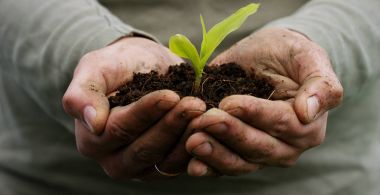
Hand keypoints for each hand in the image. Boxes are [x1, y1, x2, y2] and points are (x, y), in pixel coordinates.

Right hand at [62, 37, 205, 179]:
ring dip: (188, 136)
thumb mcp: (95, 68)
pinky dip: (197, 146)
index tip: (170, 95)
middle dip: (171, 125)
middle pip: (144, 149)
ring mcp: (141, 168)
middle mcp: (114, 160)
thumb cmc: (116, 67)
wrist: (140, 68)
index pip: (120, 129)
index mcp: (93, 139)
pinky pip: (182, 163)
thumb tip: (93, 124)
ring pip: (165, 160)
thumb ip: (83, 93)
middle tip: (194, 104)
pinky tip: (209, 125)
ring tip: (205, 112)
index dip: (146, 112)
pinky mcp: (164, 167)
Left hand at [185, 27, 342, 175]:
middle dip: (231, 134)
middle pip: (258, 147)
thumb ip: (320, 84)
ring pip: (240, 162)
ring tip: (193, 142)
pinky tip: (192, 164)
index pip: (282, 123)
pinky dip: (208, 166)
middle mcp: (285, 146)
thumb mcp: (309, 57)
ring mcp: (260, 153)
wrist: (268, 58)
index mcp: (307, 125)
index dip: (255, 114)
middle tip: (205, 120)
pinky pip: (224, 166)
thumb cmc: (289, 55)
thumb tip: (308, 112)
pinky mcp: (237, 153)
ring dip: (215, 154)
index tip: (229, 103)